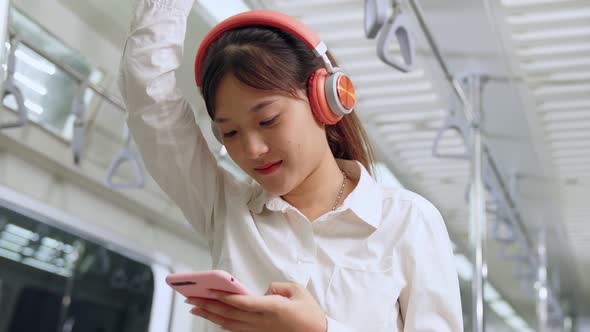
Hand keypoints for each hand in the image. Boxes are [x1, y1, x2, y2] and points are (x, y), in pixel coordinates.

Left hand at [186, 282, 326, 331]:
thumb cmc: (310, 314)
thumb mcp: (298, 291)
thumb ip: (278, 286)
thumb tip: (263, 289)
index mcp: (271, 308)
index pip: (242, 302)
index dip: (224, 296)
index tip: (209, 289)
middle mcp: (262, 322)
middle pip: (229, 314)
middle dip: (208, 305)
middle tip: (191, 298)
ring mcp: (259, 331)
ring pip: (229, 324)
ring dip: (210, 316)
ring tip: (195, 308)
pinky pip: (236, 330)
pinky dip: (222, 324)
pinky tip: (213, 319)